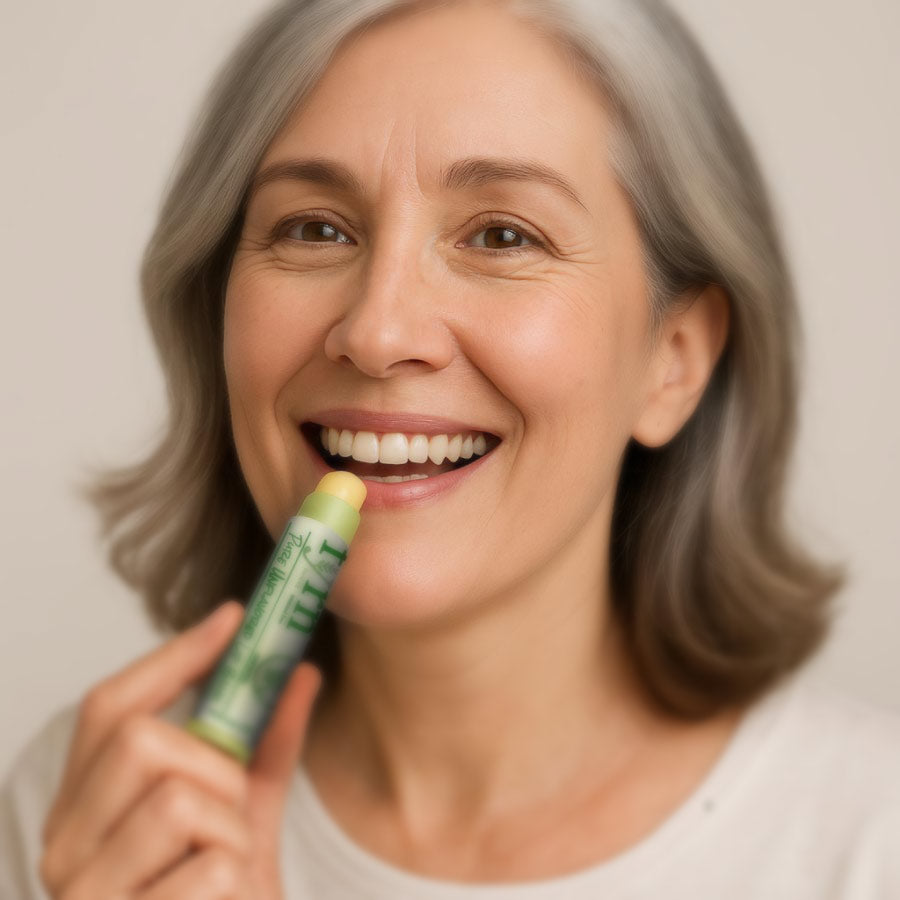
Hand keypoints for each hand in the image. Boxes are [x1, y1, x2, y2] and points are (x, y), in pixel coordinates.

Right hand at [39, 600, 321, 898]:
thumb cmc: (220, 899)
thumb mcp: (246, 814)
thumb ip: (267, 745)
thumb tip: (300, 670)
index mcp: (84, 809)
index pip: (108, 707)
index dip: (173, 656)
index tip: (235, 619)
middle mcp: (63, 849)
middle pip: (140, 740)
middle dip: (212, 762)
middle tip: (230, 803)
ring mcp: (83, 898)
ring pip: (179, 799)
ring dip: (229, 828)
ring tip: (222, 866)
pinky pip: (209, 866)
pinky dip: (235, 876)